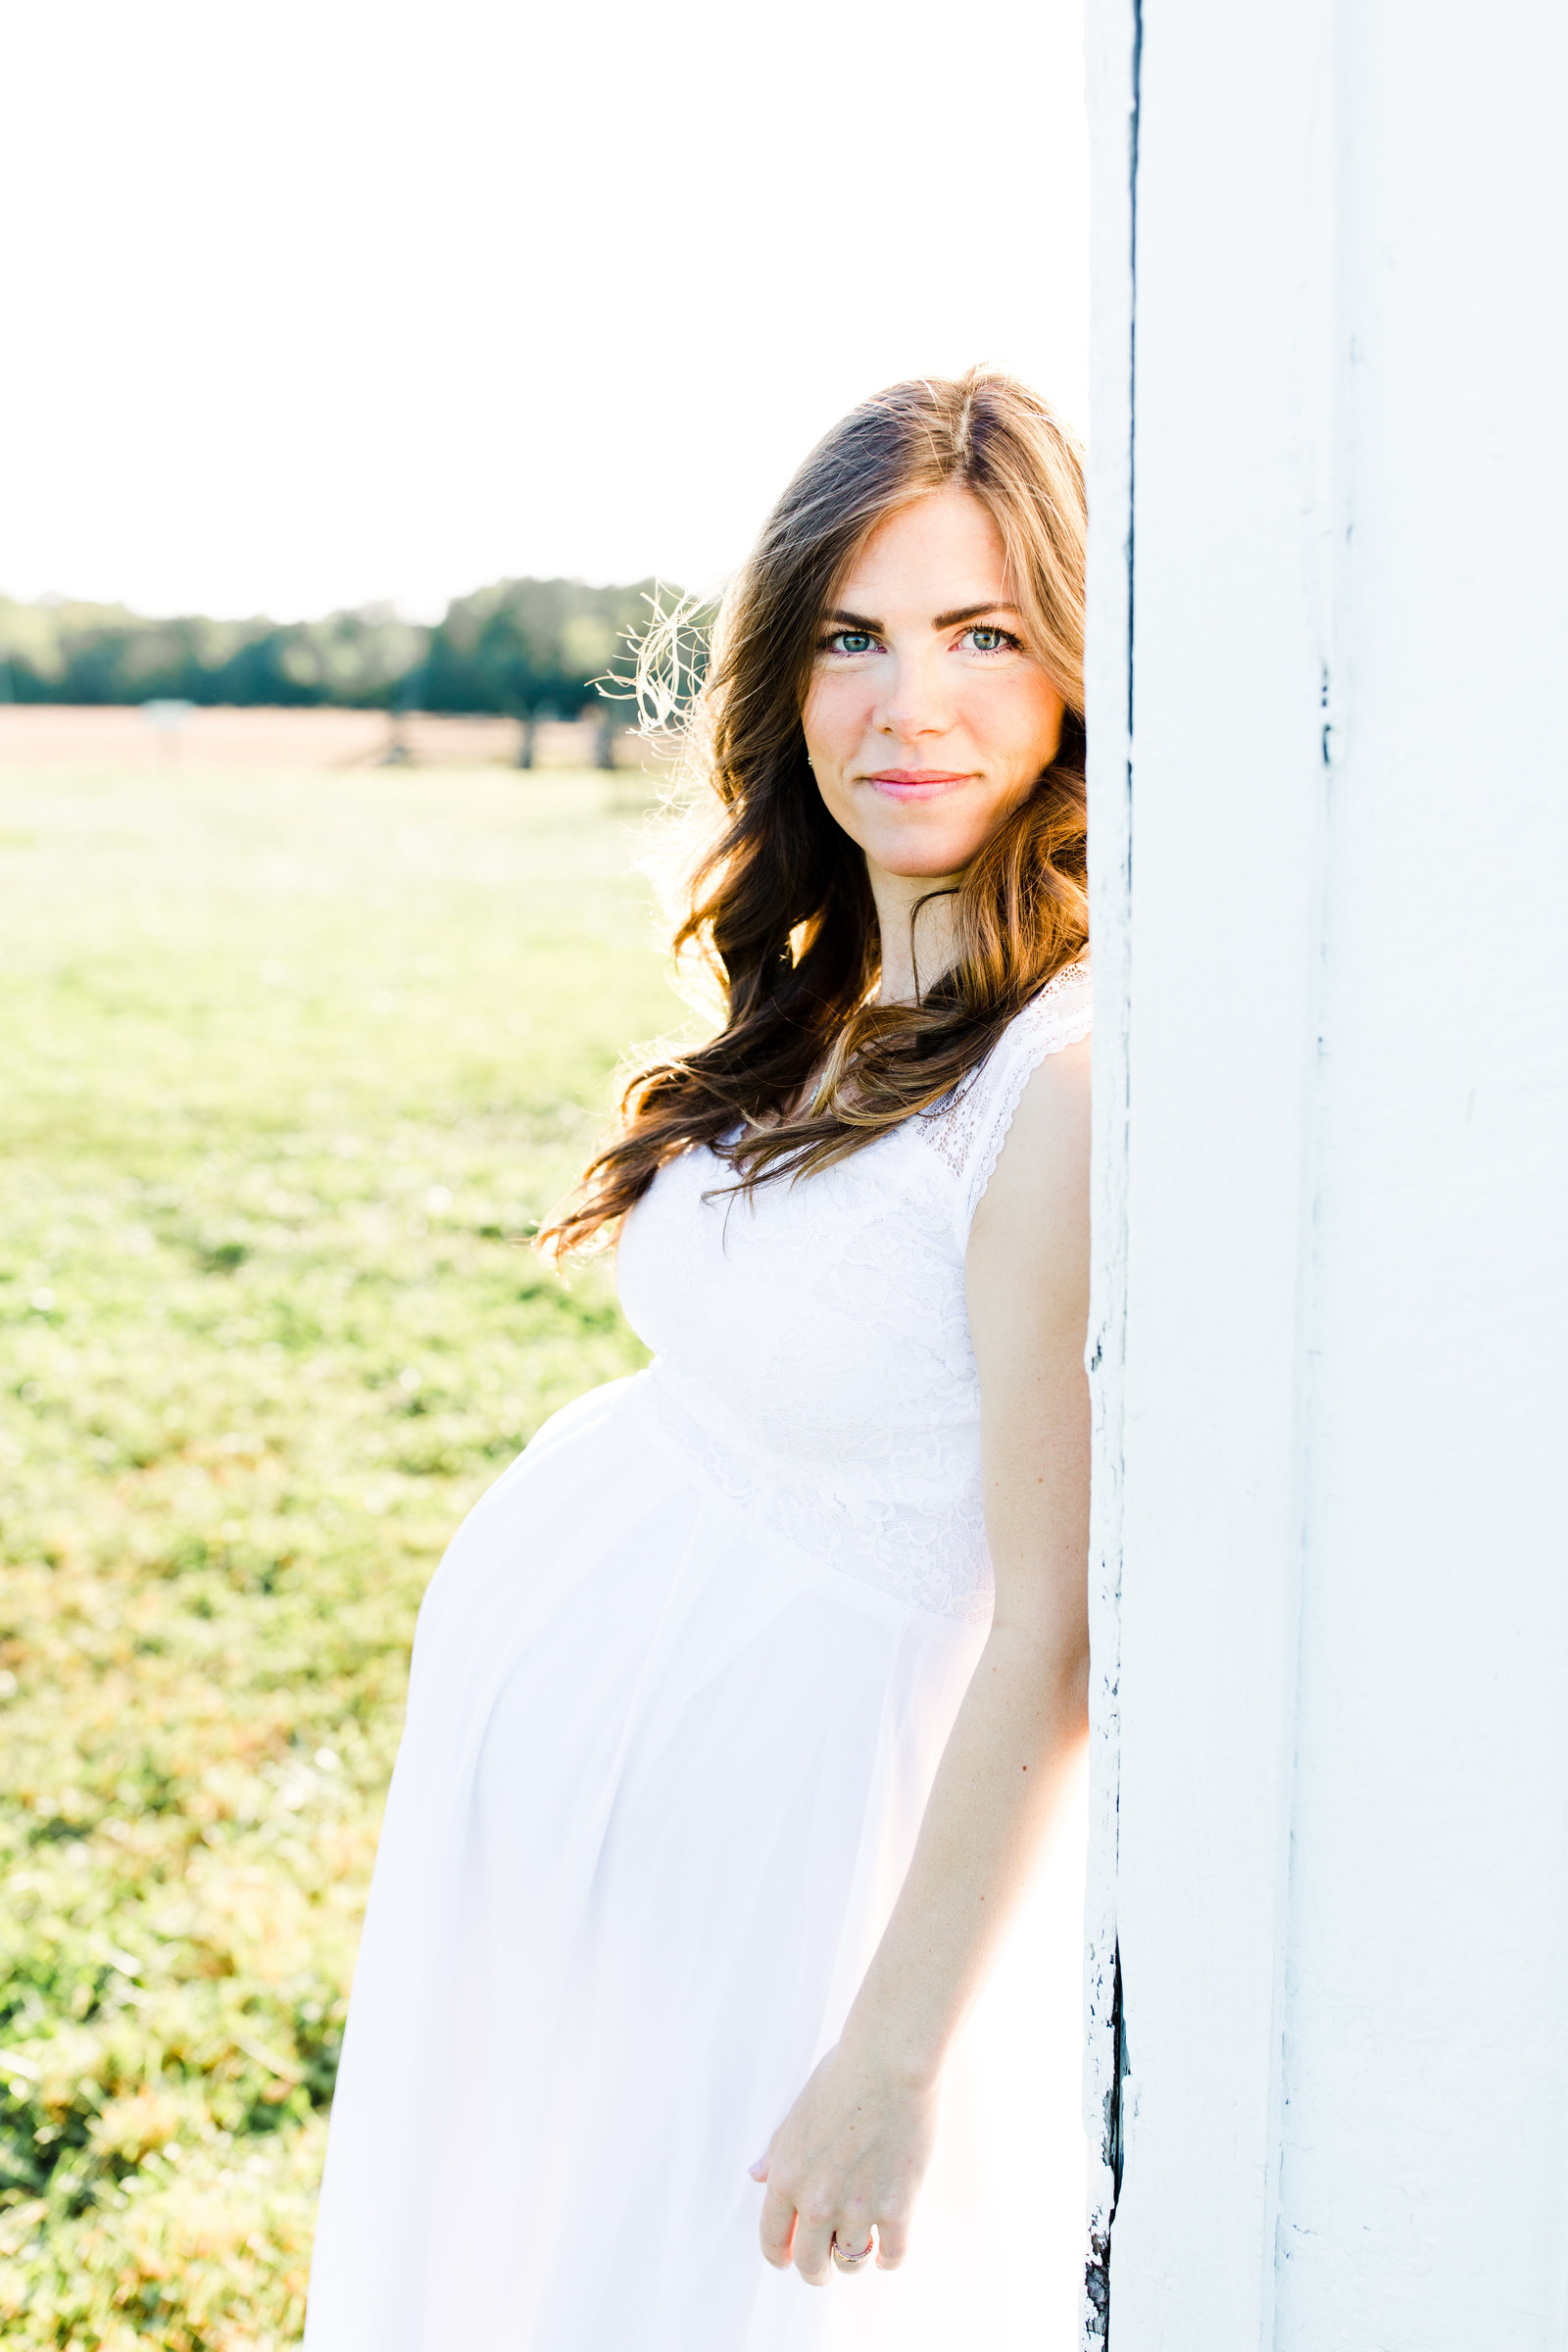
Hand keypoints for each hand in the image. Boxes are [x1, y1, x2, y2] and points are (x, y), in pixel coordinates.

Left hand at [749, 2035, 937, 2285]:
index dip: (779, 2256)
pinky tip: (887, 2251)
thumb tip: (756, 2176)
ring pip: (851, 2263)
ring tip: (860, 2248)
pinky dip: (888, 2260)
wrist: (889, 2063)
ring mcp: (858, 2209)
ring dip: (853, 2259)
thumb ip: (777, 2151)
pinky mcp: (897, 2208)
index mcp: (786, 2178)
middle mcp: (817, 2202)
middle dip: (816, 2270)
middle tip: (824, 2266)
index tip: (788, 2260)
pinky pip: (892, 2256)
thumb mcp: (798, 2113)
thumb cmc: (843, 2076)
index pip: (773, 2240)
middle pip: (811, 2264)